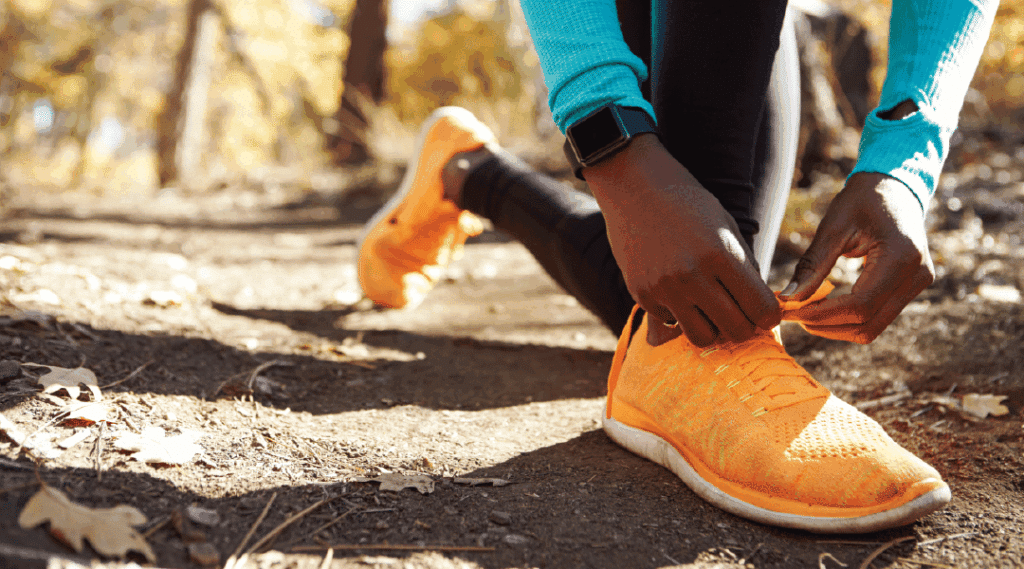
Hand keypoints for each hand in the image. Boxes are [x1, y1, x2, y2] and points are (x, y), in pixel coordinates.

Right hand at [583, 134, 781, 346]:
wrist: (634, 187)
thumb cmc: (688, 203)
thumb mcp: (726, 227)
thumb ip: (744, 268)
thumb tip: (761, 310)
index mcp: (721, 254)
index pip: (761, 309)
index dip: (769, 316)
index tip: (764, 311)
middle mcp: (692, 276)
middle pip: (736, 331)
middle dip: (744, 326)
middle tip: (740, 314)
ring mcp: (664, 288)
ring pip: (703, 338)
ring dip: (712, 327)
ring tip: (710, 309)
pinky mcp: (642, 294)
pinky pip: (672, 323)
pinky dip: (680, 314)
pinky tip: (678, 290)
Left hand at [779, 172, 934, 342]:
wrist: (895, 186)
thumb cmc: (862, 200)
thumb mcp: (833, 226)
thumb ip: (812, 264)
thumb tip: (788, 298)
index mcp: (901, 257)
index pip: (860, 306)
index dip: (821, 314)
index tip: (789, 312)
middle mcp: (917, 276)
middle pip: (868, 325)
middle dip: (826, 326)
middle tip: (792, 314)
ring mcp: (918, 284)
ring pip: (873, 327)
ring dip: (835, 327)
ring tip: (804, 310)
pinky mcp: (911, 288)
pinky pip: (877, 316)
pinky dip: (848, 318)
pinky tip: (823, 305)